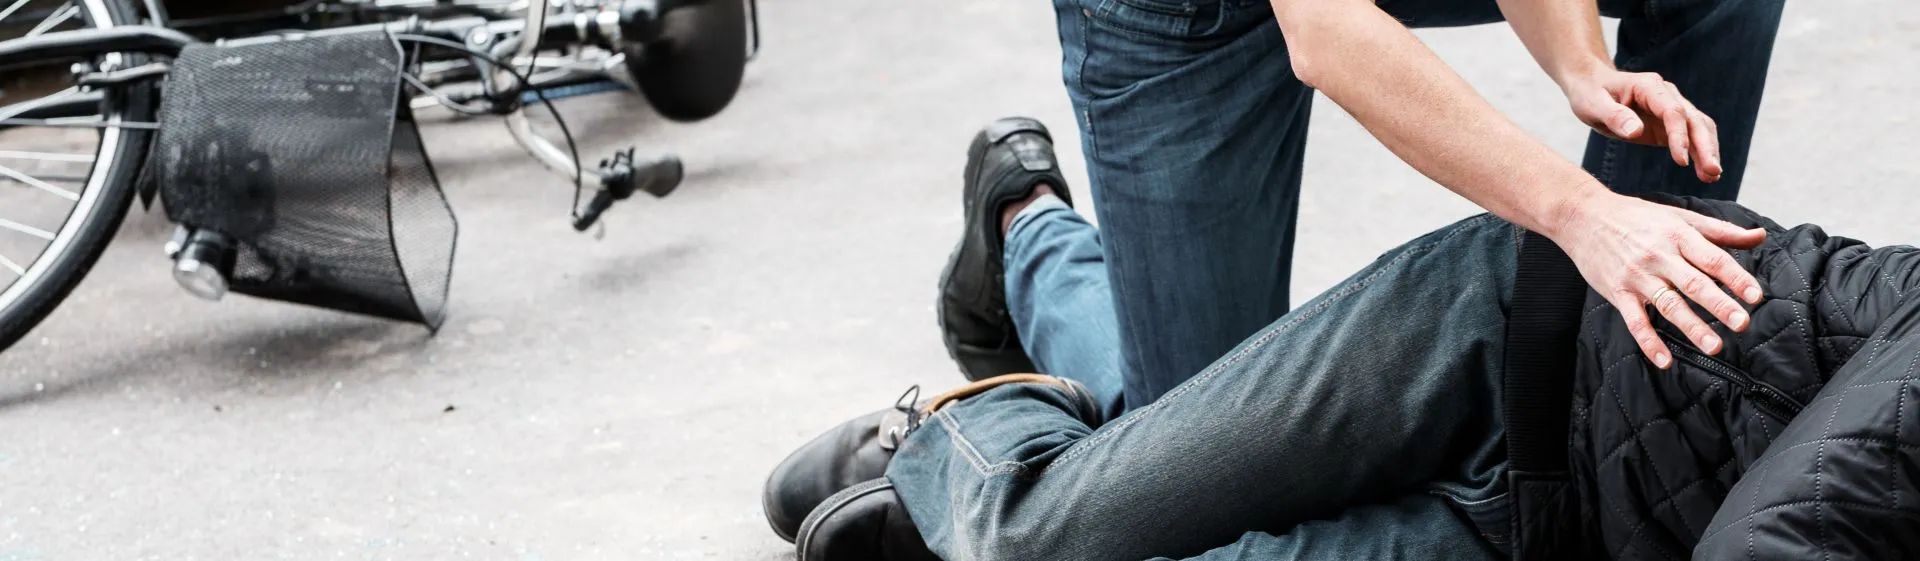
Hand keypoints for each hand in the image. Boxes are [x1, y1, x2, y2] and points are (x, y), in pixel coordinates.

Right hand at [1552, 193, 1766, 367]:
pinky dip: (1649, 342)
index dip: (1736, 278)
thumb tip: (1759, 236)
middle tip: (1741, 323)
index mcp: (1677, 235)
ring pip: (1668, 304)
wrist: (1584, 216)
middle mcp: (1658, 256)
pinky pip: (1635, 321)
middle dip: (1719, 305)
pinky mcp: (1617, 292)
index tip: (1755, 296)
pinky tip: (1664, 360)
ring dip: (1691, 327)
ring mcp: (1636, 276)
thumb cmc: (1635, 216)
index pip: (1712, 259)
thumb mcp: (1679, 217)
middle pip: (1694, 283)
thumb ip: (1720, 231)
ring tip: (1713, 346)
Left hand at [1561, 69, 1722, 182]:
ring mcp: (1671, 108)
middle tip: (1713, 171)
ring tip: (1713, 177)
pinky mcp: (1669, 123)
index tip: (1681, 161)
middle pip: (1694, 120)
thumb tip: (1636, 131)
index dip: (1679, 136)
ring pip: (1699, 128)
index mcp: (1649, 87)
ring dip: (1708, 151)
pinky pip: (1691, 137)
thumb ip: (1614, 117)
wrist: (1592, 85)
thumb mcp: (1593, 105)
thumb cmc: (1591, 93)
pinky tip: (1706, 173)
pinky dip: (1700, 153)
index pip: (1672, 112)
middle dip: (1705, 146)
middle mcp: (1667, 95)